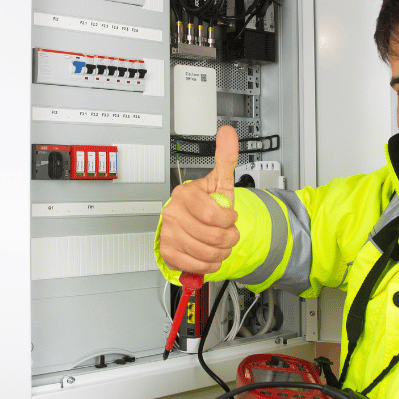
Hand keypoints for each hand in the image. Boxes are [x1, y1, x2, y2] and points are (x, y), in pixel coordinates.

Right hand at [158, 126, 239, 275]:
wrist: (194, 225)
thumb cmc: (208, 204)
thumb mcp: (220, 182)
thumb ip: (226, 158)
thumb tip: (227, 132)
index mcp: (185, 194)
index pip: (213, 215)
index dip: (229, 221)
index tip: (230, 218)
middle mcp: (173, 213)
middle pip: (212, 237)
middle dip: (228, 238)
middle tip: (228, 233)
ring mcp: (168, 233)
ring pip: (206, 254)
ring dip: (221, 252)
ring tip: (220, 244)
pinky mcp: (168, 252)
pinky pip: (196, 266)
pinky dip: (209, 264)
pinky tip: (210, 255)